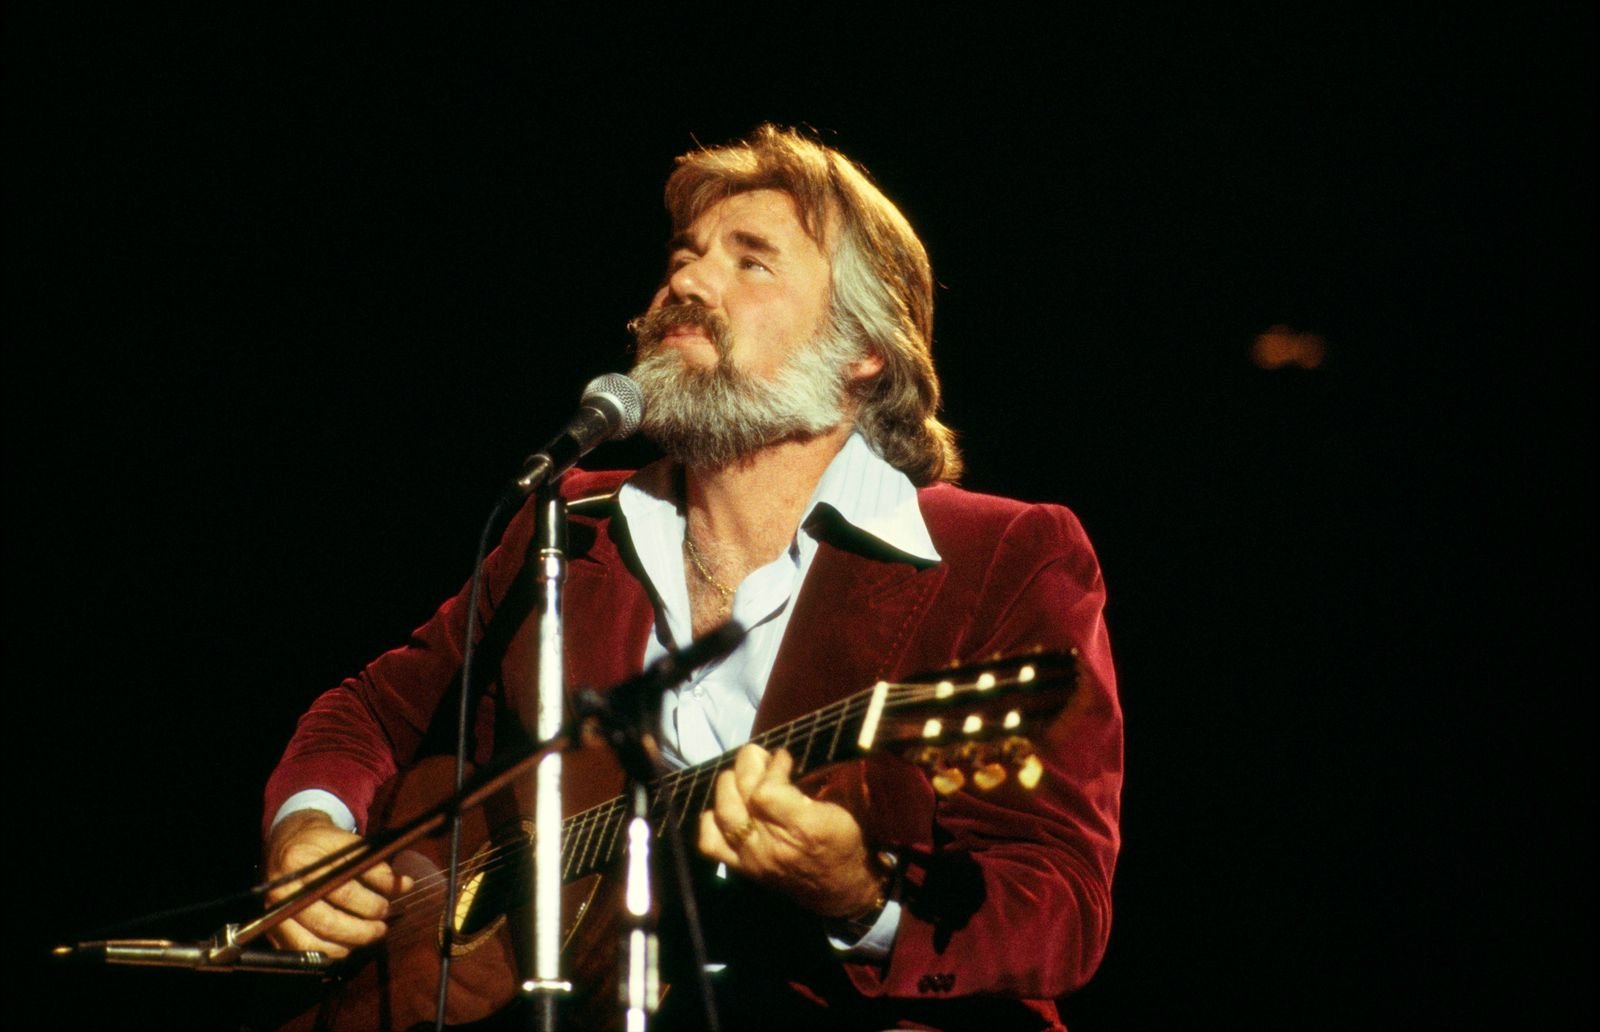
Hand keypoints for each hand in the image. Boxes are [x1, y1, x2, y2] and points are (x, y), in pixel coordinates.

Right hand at [263, 810, 412, 957]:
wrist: (287, 842)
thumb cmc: (322, 844)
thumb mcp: (348, 843)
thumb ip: (375, 866)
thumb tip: (404, 886)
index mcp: (301, 861)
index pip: (341, 890)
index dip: (369, 902)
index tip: (388, 906)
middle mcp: (282, 890)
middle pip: (326, 922)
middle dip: (362, 930)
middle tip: (382, 928)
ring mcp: (273, 913)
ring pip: (314, 943)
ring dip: (348, 944)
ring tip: (369, 935)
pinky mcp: (273, 929)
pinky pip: (303, 952)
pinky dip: (330, 952)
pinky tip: (349, 943)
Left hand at [698, 744, 885, 918]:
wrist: (840, 890)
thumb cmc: (845, 843)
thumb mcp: (840, 809)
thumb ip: (812, 785)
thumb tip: (782, 758)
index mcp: (803, 828)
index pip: (766, 791)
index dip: (771, 766)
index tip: (783, 757)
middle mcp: (772, 846)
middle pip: (739, 797)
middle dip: (747, 766)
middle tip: (762, 758)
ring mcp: (752, 858)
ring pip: (722, 813)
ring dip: (728, 786)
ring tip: (744, 777)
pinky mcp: (742, 867)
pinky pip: (710, 842)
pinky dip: (712, 819)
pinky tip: (729, 808)